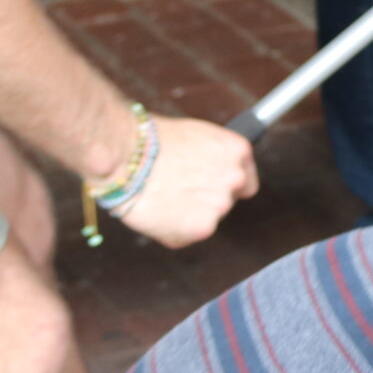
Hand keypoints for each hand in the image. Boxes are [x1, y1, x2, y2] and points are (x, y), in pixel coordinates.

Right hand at [116, 115, 258, 246]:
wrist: (127, 154)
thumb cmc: (152, 141)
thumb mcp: (197, 137)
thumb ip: (215, 160)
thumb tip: (212, 176)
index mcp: (238, 151)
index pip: (245, 182)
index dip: (223, 187)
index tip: (206, 189)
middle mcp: (236, 178)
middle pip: (225, 202)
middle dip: (204, 200)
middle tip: (176, 191)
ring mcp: (221, 204)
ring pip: (206, 219)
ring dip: (188, 216)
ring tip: (164, 198)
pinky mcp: (202, 227)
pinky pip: (188, 235)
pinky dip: (173, 231)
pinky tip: (158, 212)